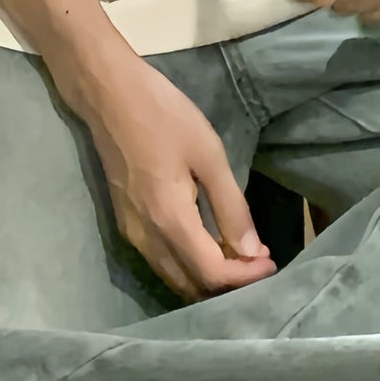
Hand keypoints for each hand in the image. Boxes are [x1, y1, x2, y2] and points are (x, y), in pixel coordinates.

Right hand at [74, 54, 276, 302]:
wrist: (108, 94)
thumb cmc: (163, 116)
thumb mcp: (207, 153)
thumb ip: (230, 206)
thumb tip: (252, 252)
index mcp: (169, 221)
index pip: (211, 274)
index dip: (245, 277)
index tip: (271, 263)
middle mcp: (146, 238)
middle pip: (191, 286)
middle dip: (228, 282)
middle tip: (257, 260)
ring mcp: (131, 233)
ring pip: (173, 277)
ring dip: (206, 276)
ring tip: (238, 253)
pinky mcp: (125, 223)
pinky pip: (160, 261)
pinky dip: (186, 264)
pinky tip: (206, 242)